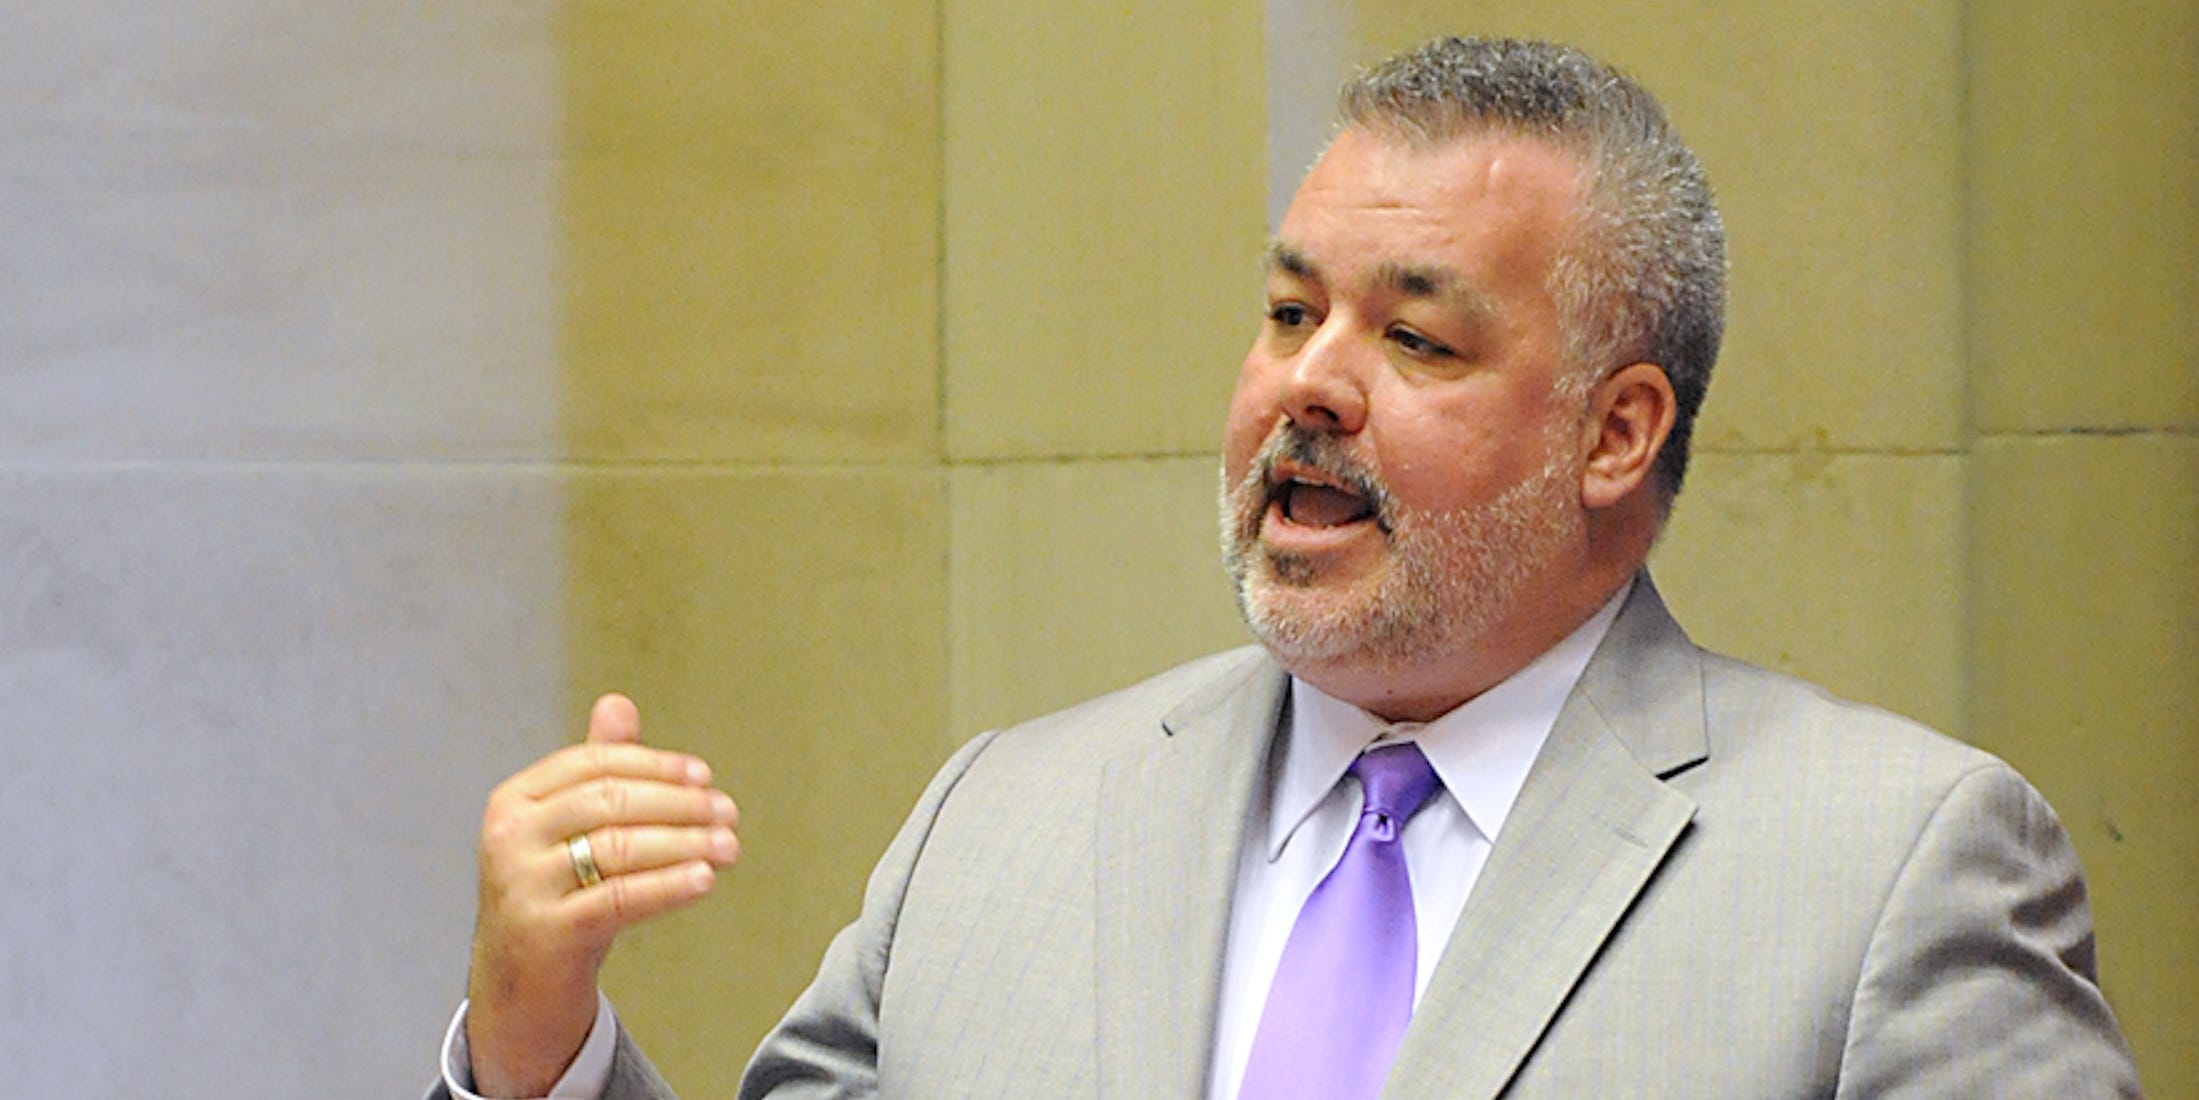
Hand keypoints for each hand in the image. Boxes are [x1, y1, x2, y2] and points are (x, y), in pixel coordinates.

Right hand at [463, 694, 739, 1096]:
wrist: (519, 985)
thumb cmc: (553, 895)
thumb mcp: (567, 829)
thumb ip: (594, 770)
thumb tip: (619, 702)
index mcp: (515, 800)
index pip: (596, 763)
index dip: (656, 765)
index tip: (704, 776)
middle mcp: (509, 836)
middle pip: (611, 801)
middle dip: (680, 803)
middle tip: (728, 812)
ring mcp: (522, 885)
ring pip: (619, 847)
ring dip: (686, 843)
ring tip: (729, 846)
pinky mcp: (544, 932)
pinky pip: (619, 898)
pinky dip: (669, 885)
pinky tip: (705, 880)